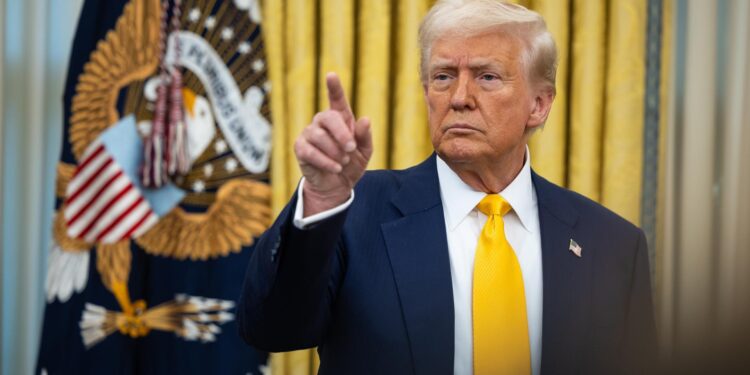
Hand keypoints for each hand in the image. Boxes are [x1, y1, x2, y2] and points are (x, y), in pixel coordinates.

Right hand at [295, 73, 372, 216]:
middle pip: (328, 117)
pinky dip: (325, 161)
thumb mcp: (365, 152)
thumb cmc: (351, 165)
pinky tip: (335, 168)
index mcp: (341, 119)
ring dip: (335, 151)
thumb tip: (365, 119)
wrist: (337, 186)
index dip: (334, 87)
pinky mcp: (300, 148)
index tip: (331, 75)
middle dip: (341, 133)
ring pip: (319, 136)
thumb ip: (365, 137)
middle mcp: (322, 122)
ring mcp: (309, 134)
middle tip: (351, 148)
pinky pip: (310, 151)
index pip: (336, 99)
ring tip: (343, 162)